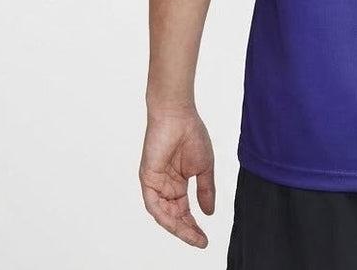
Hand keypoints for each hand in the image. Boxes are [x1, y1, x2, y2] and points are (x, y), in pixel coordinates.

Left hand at [139, 103, 215, 247]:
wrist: (178, 115)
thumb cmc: (191, 134)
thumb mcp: (204, 167)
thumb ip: (205, 190)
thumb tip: (209, 212)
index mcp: (178, 183)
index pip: (184, 211)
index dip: (194, 226)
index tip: (205, 238)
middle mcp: (165, 187)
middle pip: (175, 216)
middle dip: (187, 231)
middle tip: (201, 241)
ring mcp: (156, 184)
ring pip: (164, 215)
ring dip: (178, 227)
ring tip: (192, 236)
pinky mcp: (147, 179)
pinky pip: (154, 205)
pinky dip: (164, 216)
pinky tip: (177, 223)